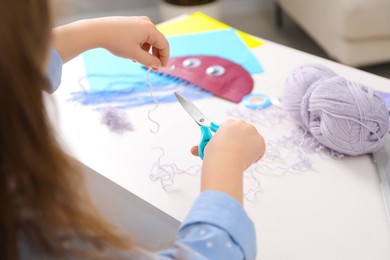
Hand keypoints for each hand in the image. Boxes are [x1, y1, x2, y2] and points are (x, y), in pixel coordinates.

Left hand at [54, 16, 169, 67]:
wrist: (97, 31)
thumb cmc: (115, 41)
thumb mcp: (134, 55)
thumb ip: (149, 61)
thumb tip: (158, 65)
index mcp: (150, 29)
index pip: (164, 45)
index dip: (165, 58)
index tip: (161, 68)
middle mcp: (147, 23)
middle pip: (158, 42)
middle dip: (155, 56)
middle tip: (152, 67)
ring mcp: (139, 22)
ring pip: (149, 40)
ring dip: (147, 52)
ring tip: (137, 60)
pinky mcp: (133, 24)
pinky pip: (142, 37)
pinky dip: (141, 46)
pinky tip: (133, 53)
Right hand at [191, 119, 264, 169]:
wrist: (226, 159)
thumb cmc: (215, 153)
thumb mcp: (206, 147)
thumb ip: (201, 147)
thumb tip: (192, 150)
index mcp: (228, 123)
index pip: (231, 129)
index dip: (228, 138)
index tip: (226, 145)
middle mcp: (242, 124)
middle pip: (242, 133)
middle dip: (239, 142)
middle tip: (232, 153)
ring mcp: (252, 132)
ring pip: (251, 141)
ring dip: (247, 148)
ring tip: (238, 157)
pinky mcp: (260, 142)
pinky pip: (259, 149)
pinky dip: (255, 156)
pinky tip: (246, 160)